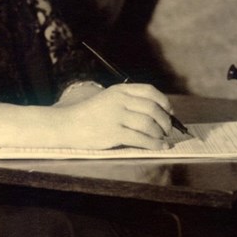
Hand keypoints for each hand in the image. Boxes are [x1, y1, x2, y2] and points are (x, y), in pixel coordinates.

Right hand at [53, 83, 173, 150]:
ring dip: (160, 133)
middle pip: (152, 108)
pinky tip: (159, 146)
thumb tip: (155, 112)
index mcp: (119, 90)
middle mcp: (119, 101)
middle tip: (168, 129)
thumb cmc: (89, 114)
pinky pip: (141, 139)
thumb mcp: (107, 98)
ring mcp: (116, 117)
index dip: (163, 101)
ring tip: (163, 138)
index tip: (169, 111)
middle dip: (165, 120)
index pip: (149, 91)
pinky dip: (154, 144)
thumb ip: (127, 101)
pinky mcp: (114, 133)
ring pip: (149, 124)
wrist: (67, 124)